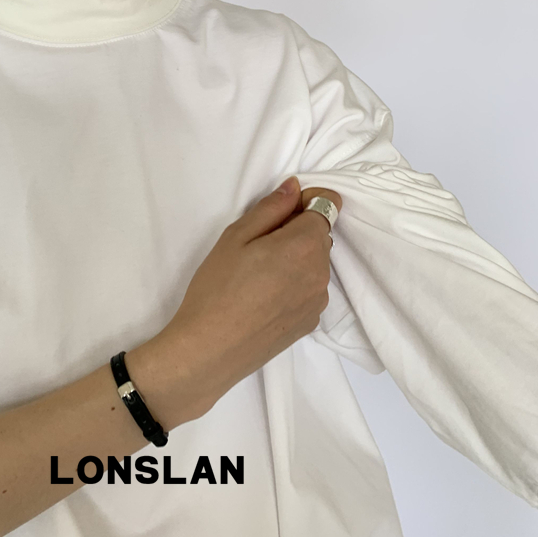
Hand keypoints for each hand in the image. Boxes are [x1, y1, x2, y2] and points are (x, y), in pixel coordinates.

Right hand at [154, 176, 341, 420]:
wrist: (210, 349)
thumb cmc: (217, 287)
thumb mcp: (236, 237)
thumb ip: (271, 208)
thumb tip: (295, 187)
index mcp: (305, 245)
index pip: (328, 206)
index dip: (306, 201)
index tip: (280, 212)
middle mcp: (321, 272)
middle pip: (320, 236)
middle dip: (297, 231)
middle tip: (258, 246)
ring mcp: (318, 301)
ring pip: (314, 264)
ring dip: (296, 259)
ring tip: (258, 275)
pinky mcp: (310, 323)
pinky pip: (309, 289)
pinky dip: (294, 285)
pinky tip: (263, 298)